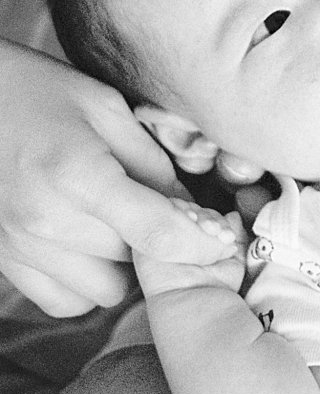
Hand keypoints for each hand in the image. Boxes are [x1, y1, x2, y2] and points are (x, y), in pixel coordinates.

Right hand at [0, 40, 242, 313]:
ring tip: (127, 225)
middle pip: (136, 262)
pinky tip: (96, 246)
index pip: (157, 234)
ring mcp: (20, 247)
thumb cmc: (41, 92)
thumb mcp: (109, 110)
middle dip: (165, 241)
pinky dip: (90, 284)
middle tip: (173, 213)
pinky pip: (66, 301)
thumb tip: (194, 210)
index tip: (225, 236)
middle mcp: (46, 222)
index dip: (203, 243)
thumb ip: (153, 163)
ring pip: (106, 291)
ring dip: (127, 266)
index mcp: (79, 176)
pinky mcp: (4, 260)